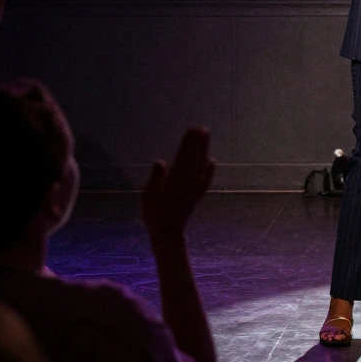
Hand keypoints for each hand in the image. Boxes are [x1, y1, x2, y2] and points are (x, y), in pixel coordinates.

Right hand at [142, 128, 215, 243]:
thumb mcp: (149, 196)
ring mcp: (194, 189)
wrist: (168, 234)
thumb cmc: (154, 214)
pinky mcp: (197, 196)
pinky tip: (212, 160)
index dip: (188, 143)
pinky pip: (205, 180)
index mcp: (175, 181)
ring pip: (201, 166)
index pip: (183, 157)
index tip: (192, 130)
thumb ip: (156, 178)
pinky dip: (209, 169)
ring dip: (204, 151)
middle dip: (198, 143)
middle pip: (194, 159)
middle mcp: (187, 183)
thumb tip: (161, 161)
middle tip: (202, 127)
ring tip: (206, 137)